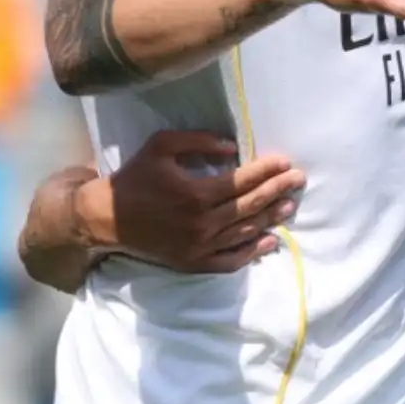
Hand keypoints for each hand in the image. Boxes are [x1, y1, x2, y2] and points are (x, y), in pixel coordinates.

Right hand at [83, 131, 304, 272]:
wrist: (105, 218)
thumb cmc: (135, 178)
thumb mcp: (161, 146)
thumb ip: (198, 141)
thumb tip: (232, 147)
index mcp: (194, 193)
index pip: (242, 181)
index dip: (266, 171)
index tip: (286, 162)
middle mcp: (200, 222)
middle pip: (249, 206)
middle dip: (277, 191)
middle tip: (299, 180)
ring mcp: (197, 246)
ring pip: (243, 232)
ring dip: (270, 219)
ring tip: (290, 206)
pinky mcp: (192, 262)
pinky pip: (228, 261)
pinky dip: (250, 252)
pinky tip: (268, 242)